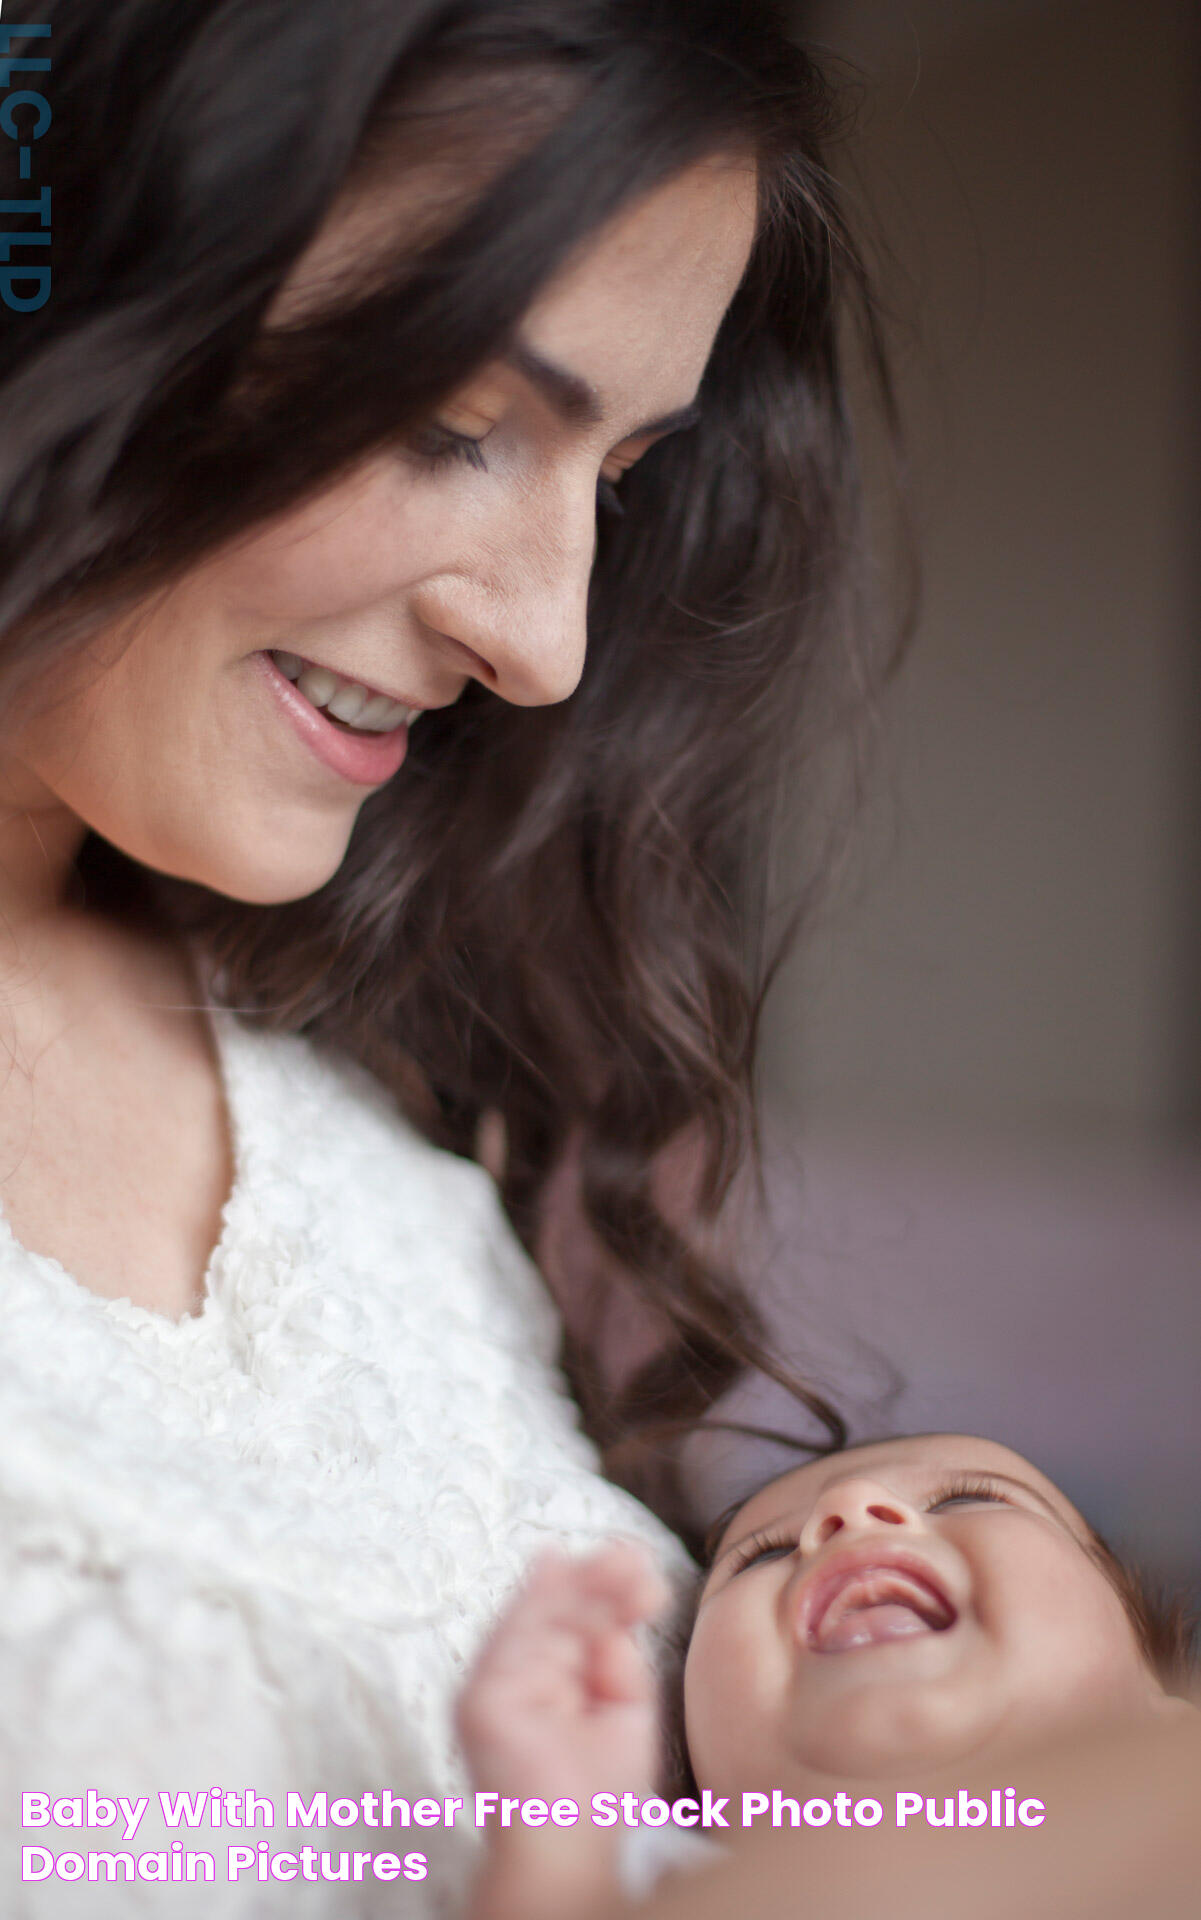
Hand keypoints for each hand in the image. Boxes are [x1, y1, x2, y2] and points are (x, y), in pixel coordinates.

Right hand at [457, 1541, 671, 1808]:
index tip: (643, 1566)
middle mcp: (511, 1675)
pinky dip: (558, 1615)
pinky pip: (518, 1642)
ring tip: (631, 1576)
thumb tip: (613, 1615)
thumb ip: (616, 1657)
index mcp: (542, 1677)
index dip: (600, 1585)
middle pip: (548, 1607)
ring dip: (585, 1589)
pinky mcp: (480, 1700)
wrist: (571, 1851)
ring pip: (535, 1614)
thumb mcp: (624, 1707)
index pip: (564, 1617)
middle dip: (597, 1577)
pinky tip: (597, 1603)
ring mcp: (490, 1686)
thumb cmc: (597, 1794)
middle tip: (638, 1560)